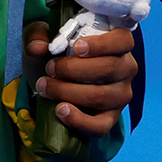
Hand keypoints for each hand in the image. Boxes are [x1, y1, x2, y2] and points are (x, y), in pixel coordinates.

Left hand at [25, 22, 136, 137]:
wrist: (50, 81)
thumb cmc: (53, 54)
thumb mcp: (41, 38)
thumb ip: (37, 36)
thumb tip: (38, 47)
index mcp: (115, 44)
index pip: (123, 40)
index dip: (102, 44)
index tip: (76, 47)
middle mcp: (125, 69)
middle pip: (110, 68)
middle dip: (73, 69)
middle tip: (49, 68)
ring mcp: (120, 95)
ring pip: (103, 96)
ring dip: (69, 91)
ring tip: (45, 87)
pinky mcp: (110, 117)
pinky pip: (101, 125)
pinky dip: (79, 120)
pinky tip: (60, 110)